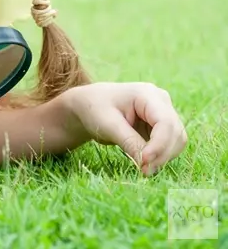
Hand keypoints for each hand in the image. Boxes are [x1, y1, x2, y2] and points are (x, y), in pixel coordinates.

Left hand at [65, 82, 187, 174]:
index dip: (159, 145)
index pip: (165, 122)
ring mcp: (163, 113)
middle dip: (162, 154)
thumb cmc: (95, 109)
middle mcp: (161, 102)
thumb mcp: (108, 124)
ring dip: (163, 157)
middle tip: (144, 171)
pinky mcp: (161, 126)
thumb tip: (146, 164)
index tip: (144, 161)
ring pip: (176, 140)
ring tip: (143, 168)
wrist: (89, 104)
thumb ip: (128, 142)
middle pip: (174, 132)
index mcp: (147, 94)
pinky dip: (160, 156)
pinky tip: (145, 163)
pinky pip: (169, 144)